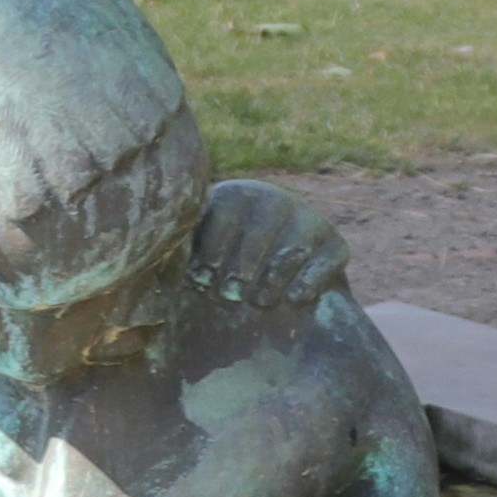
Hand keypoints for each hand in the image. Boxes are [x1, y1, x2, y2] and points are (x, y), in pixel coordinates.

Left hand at [192, 179, 348, 313]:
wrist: (279, 265)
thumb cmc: (224, 256)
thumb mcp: (201, 248)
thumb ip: (184, 251)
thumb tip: (160, 269)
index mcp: (235, 196)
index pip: (225, 216)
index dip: (212, 251)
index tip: (200, 280)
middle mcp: (275, 201)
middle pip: (259, 234)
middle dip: (241, 268)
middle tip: (228, 294)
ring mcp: (309, 221)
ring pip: (292, 249)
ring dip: (273, 278)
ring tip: (258, 301)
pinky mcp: (336, 245)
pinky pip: (324, 262)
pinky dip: (309, 280)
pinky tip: (292, 298)